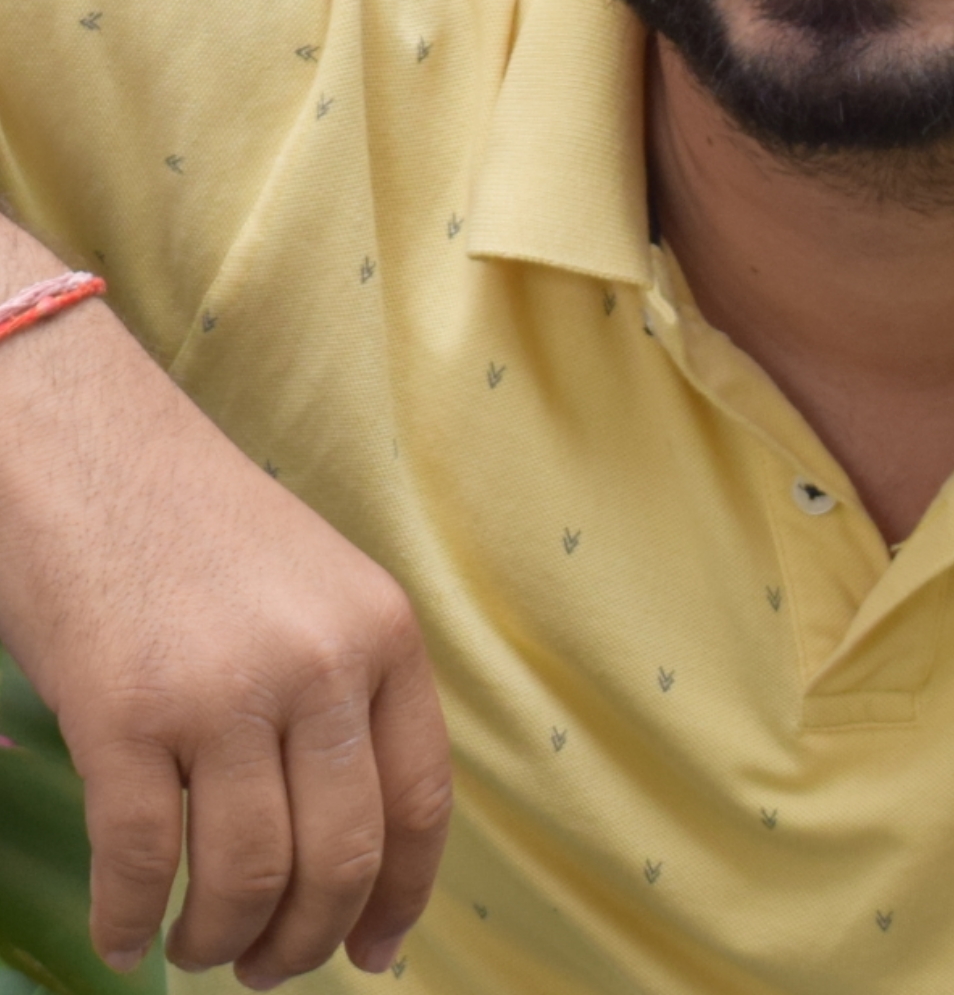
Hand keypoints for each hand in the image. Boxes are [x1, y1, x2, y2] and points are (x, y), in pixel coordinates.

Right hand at [0, 231, 450, 986]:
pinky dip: (132, 922)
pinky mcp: (124, 714)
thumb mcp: (318, 594)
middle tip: (266, 969)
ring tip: (196, 949)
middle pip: (340, 858)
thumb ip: (348, 696)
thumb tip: (359, 840)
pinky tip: (124, 935)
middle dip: (305, 941)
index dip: (401, 896)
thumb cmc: (201, 529)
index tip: (377, 955)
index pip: (421, 800)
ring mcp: (224, 691)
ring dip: (220, 942)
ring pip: (248, 877)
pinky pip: (143, 864)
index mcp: (383, 634)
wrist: (93, 450)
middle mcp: (321, 664)